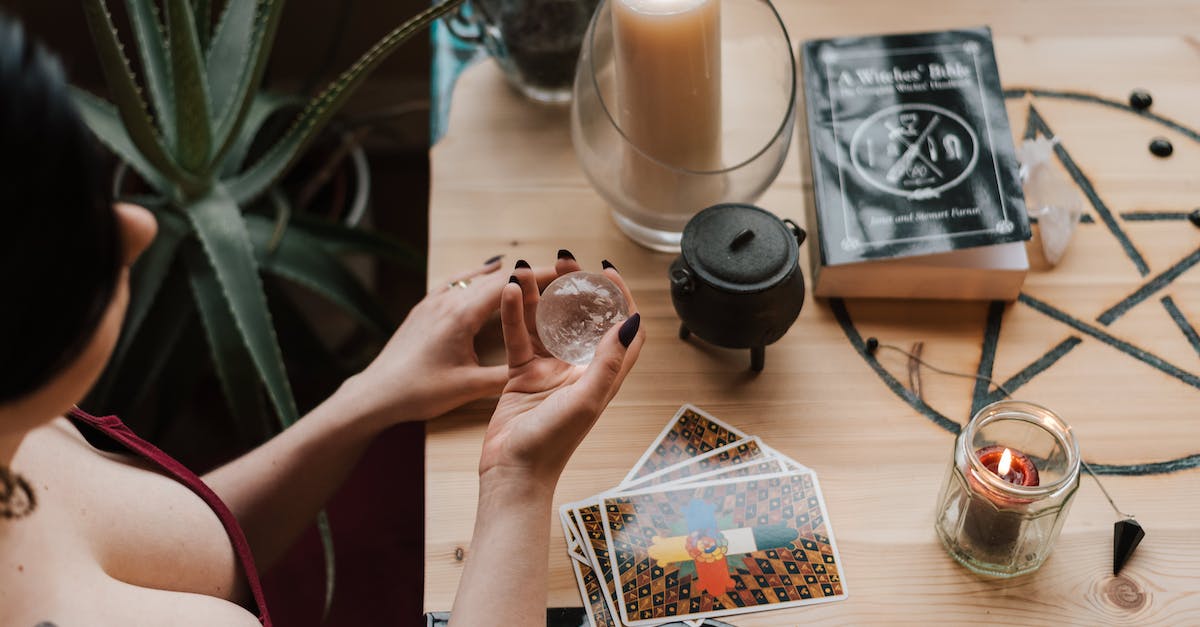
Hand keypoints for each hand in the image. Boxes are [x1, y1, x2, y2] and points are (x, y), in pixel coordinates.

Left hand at [348, 257, 557, 423]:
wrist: (376, 393)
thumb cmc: (419, 391)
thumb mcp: (467, 388)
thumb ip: (505, 377)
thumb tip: (540, 373)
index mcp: (461, 316)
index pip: (506, 287)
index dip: (537, 277)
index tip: (562, 272)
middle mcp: (447, 301)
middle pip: (493, 278)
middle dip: (525, 275)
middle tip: (555, 273)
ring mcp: (433, 301)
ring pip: (473, 277)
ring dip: (501, 274)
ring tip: (526, 272)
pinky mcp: (423, 307)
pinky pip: (455, 281)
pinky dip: (475, 275)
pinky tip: (483, 272)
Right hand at [478, 255, 643, 486]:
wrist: (512, 472)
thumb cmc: (551, 444)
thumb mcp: (585, 400)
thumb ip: (607, 361)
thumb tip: (631, 322)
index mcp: (603, 376)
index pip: (624, 330)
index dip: (622, 299)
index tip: (608, 271)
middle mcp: (580, 369)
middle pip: (584, 319)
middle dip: (577, 288)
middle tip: (566, 260)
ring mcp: (551, 370)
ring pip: (548, 323)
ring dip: (541, 296)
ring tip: (530, 268)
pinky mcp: (523, 374)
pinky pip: (518, 337)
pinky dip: (513, 314)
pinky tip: (510, 292)